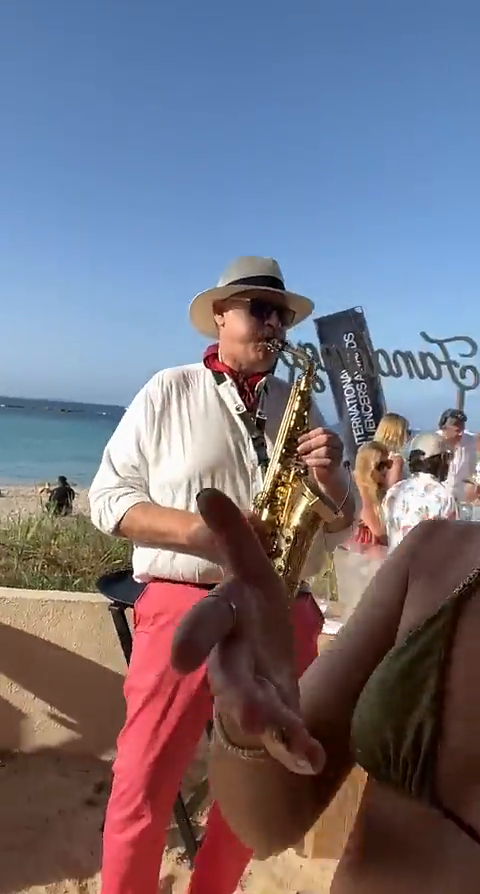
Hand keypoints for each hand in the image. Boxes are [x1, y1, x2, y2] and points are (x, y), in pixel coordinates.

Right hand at [171, 489, 324, 774]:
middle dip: (233, 690)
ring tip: (276, 731)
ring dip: (264, 721)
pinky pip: (286, 736)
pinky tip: (311, 758)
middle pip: (227, 675)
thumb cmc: (255, 617)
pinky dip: (296, 748)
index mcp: (228, 619)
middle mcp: (232, 659)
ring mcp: (255, 692)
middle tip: (244, 709)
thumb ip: (233, 536)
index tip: (179, 662)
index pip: (209, 622)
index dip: (193, 640)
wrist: (260, 671)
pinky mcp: (278, 717)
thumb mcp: (251, 571)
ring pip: (253, 708)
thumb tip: (207, 493)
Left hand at [297, 427, 343, 484]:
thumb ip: (310, 442)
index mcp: (333, 436)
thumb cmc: (320, 459)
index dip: (309, 435)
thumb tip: (300, 440)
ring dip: (312, 453)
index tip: (299, 440)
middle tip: (299, 449)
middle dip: (310, 444)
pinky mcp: (336, 465)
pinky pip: (327, 462)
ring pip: (326, 450)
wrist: (328, 475)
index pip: (322, 431)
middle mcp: (338, 443)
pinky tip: (308, 463)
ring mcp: (338, 454)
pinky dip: (315, 462)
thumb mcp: (315, 448)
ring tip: (303, 457)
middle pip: (325, 439)